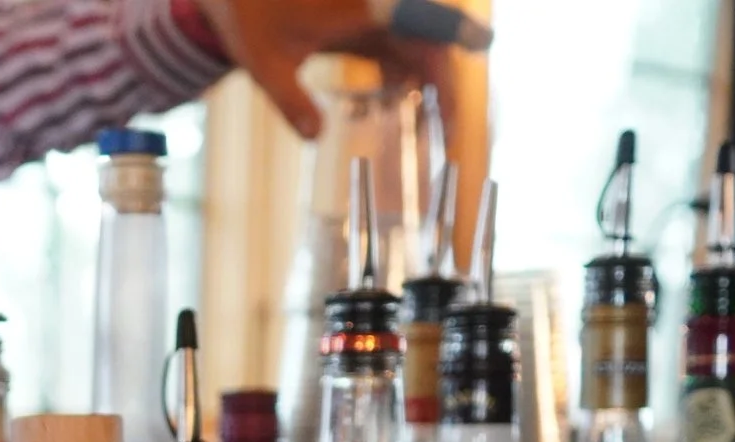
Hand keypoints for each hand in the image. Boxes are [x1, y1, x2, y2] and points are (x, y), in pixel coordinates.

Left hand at [194, 0, 459, 138]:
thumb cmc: (251, 18)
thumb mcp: (265, 64)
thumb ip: (290, 101)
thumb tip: (314, 137)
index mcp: (364, 5)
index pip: (421, 14)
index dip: (454, 28)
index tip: (483, 42)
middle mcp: (378, 6)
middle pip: (429, 41)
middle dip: (446, 86)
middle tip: (450, 135)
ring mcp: (377, 16)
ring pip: (421, 49)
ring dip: (431, 87)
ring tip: (438, 133)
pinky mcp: (369, 26)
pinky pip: (401, 52)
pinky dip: (408, 79)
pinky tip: (405, 107)